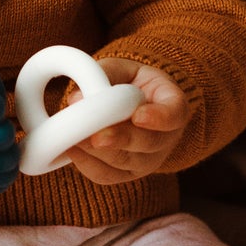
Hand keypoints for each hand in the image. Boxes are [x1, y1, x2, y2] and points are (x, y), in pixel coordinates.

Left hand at [62, 57, 189, 184]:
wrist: (132, 104)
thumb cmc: (130, 83)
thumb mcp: (123, 69)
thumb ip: (104, 76)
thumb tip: (76, 98)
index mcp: (173, 106)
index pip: (174, 114)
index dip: (159, 118)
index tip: (138, 116)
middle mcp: (166, 138)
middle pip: (149, 143)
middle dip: (120, 139)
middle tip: (98, 136)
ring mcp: (148, 159)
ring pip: (126, 162)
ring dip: (98, 153)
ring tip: (74, 139)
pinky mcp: (127, 174)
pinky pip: (107, 175)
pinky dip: (87, 164)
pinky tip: (71, 150)